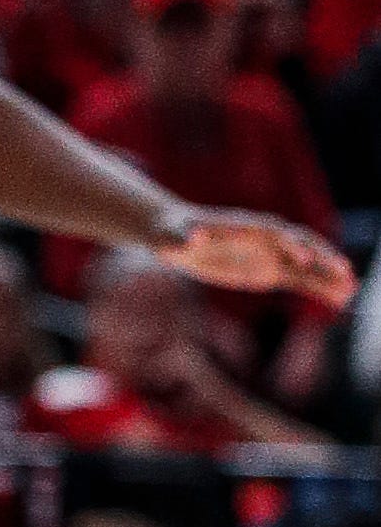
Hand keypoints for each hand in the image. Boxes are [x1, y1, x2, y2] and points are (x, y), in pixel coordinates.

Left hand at [163, 209, 359, 314]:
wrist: (177, 236)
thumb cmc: (174, 233)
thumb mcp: (175, 235)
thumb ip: (188, 237)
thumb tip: (194, 236)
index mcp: (247, 227)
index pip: (275, 233)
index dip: (291, 244)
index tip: (304, 259)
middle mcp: (266, 238)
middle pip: (300, 246)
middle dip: (322, 259)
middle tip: (344, 273)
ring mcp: (271, 254)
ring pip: (306, 265)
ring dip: (327, 277)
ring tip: (351, 291)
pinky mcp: (270, 270)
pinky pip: (300, 279)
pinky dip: (318, 289)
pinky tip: (338, 300)